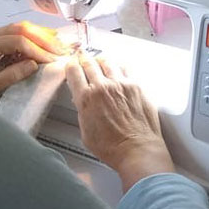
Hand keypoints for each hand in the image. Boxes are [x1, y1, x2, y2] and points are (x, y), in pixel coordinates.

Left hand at [0, 22, 68, 97]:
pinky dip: (34, 37)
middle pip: (22, 28)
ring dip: (41, 36)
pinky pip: (18, 32)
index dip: (37, 50)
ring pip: (22, 27)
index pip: (18, 41)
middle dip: (44, 39)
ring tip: (58, 46)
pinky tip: (46, 43)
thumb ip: (10, 76)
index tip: (51, 60)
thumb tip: (32, 65)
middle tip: (60, 50)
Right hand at [65, 56, 174, 191]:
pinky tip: (117, 71)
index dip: (71, 66)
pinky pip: (124, 69)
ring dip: (101, 61)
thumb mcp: (86, 132)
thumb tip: (83, 102)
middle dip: (84, 59)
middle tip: (83, 58)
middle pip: (89, 62)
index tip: (72, 66)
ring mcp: (120, 84)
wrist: (137, 150)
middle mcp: (102, 87)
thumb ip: (83, 111)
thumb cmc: (112, 147)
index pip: (73, 71)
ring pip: (107, 62)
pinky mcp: (136, 86)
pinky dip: (118, 68)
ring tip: (100, 63)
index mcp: (86, 98)